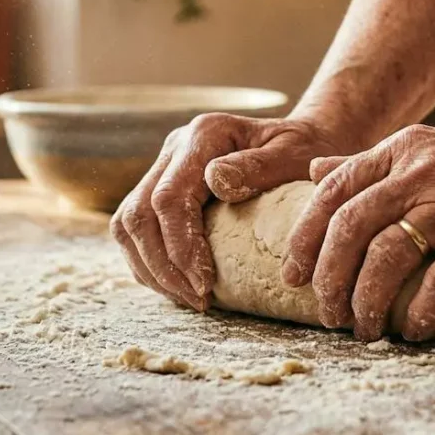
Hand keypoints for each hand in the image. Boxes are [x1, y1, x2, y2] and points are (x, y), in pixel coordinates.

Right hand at [109, 113, 353, 310]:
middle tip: (198, 300)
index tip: (205, 284)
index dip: (180, 247)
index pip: (169, 198)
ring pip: (128, 224)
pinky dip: (150, 263)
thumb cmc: (305, 151)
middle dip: (162, 266)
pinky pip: (135, 229)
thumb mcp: (295, 155)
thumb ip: (260, 166)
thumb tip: (216, 181)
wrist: (301, 141)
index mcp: (205, 134)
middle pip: (139, 214)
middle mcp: (175, 146)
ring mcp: (164, 165)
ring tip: (189, 298)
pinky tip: (179, 285)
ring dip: (152, 268)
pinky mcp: (161, 186)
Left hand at [280, 124, 434, 341]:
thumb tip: (315, 169)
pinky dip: (421, 310)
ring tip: (366, 327)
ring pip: (388, 254)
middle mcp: (424, 170)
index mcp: (404, 148)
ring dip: (368, 300)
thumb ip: (373, 162)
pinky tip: (414, 329)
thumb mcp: (431, 148)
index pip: (333, 190)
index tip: (294, 274)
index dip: (304, 237)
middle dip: (329, 277)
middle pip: (350, 226)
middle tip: (328, 312)